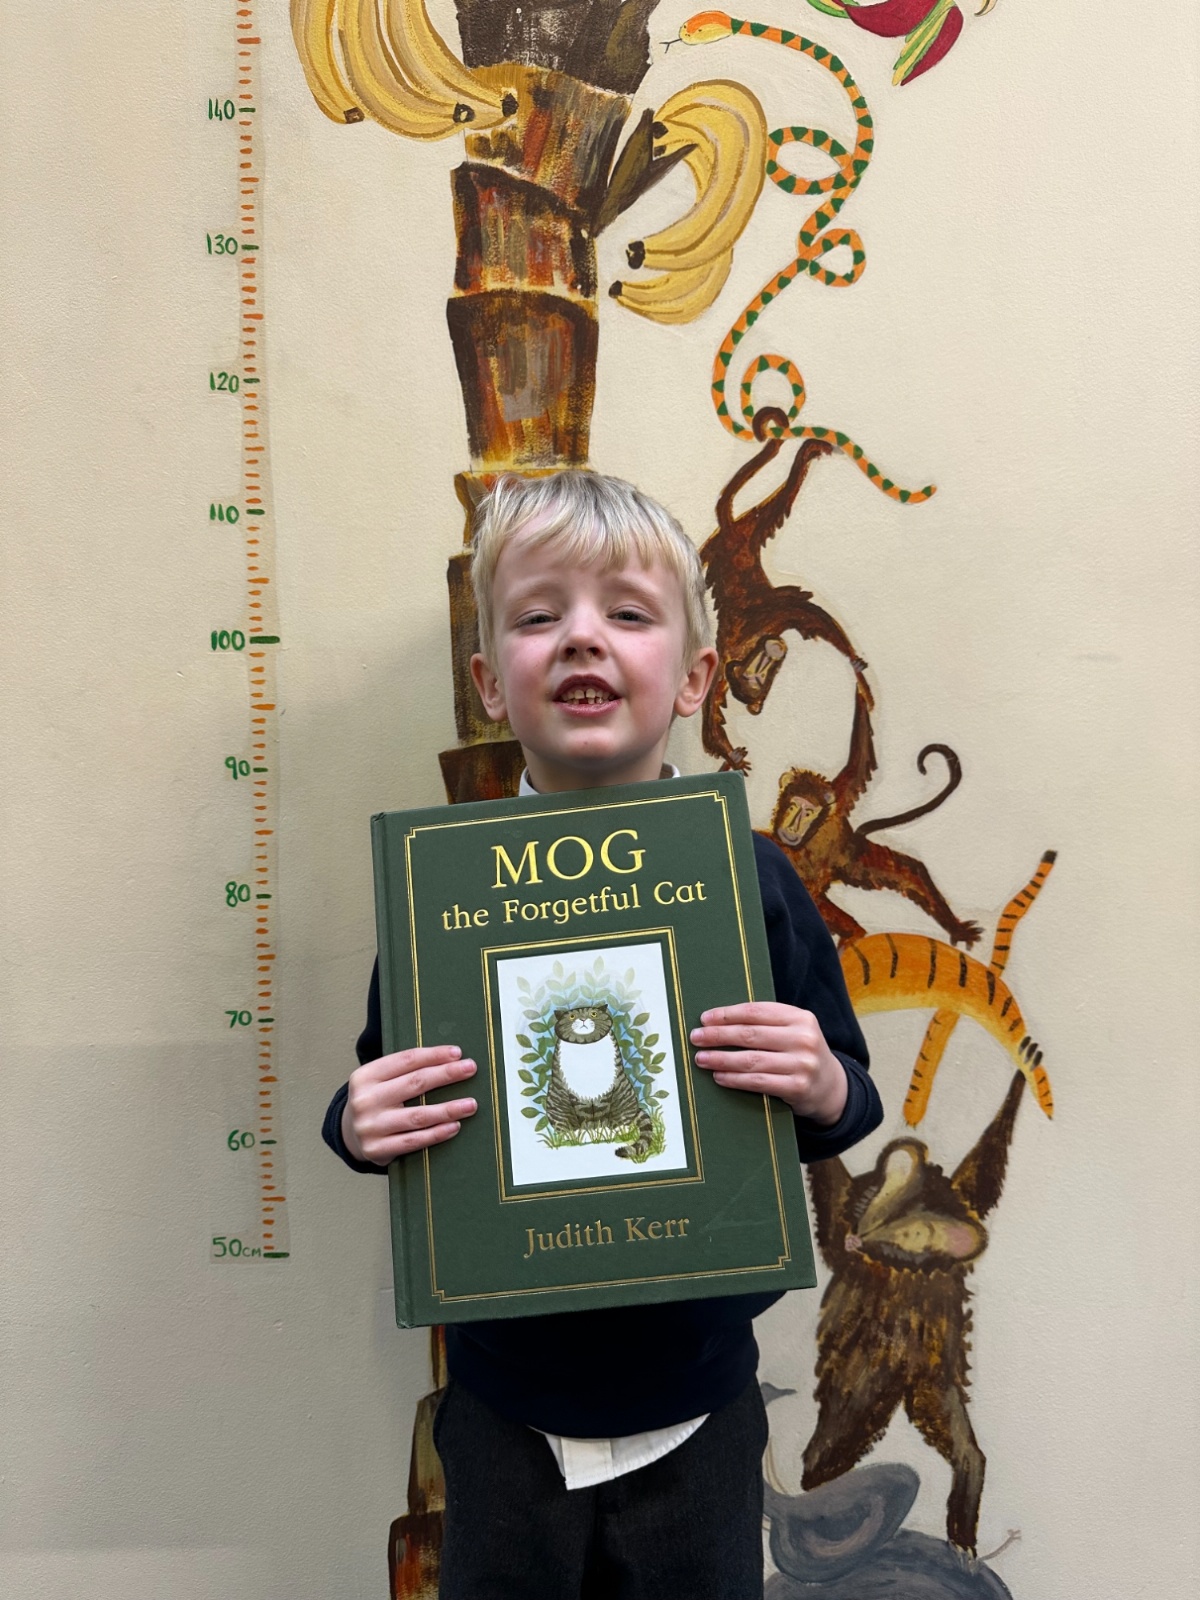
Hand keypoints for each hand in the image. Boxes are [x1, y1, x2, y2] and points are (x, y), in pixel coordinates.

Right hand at [342, 1046, 477, 1164]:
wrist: (349, 1134)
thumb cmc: (376, 1100)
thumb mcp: (380, 1079)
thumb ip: (405, 1069)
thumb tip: (450, 1059)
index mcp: (365, 1076)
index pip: (406, 1060)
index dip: (434, 1055)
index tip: (457, 1053)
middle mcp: (365, 1100)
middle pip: (415, 1083)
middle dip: (447, 1074)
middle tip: (470, 1069)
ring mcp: (370, 1127)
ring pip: (418, 1116)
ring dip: (448, 1109)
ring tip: (471, 1104)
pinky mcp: (377, 1149)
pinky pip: (414, 1141)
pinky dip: (437, 1134)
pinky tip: (455, 1126)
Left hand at [690, 1002, 847, 1125]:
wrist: (831, 1087)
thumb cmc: (800, 1053)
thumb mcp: (793, 1031)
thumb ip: (766, 1023)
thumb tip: (717, 1021)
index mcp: (800, 1017)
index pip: (757, 1011)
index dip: (727, 1014)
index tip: (705, 1018)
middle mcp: (804, 1038)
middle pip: (751, 1034)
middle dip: (718, 1035)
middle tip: (696, 1037)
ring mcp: (802, 1064)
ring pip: (751, 1060)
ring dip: (721, 1059)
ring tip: (701, 1058)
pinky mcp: (797, 1087)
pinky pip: (757, 1082)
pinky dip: (734, 1079)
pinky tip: (719, 1077)